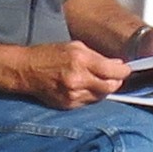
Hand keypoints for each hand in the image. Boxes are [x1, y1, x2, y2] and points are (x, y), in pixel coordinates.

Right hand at [0, 40, 129, 108]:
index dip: (124, 71)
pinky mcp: (68, 105)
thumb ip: (98, 56)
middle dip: (116, 82)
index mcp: (81, 60)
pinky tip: (87, 88)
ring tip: (99, 81)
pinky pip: (88, 102)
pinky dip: (91, 96)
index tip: (126, 70)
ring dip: (104, 89)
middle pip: (110, 87)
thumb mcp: (74, 47)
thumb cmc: (49, 55)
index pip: (113, 71)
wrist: (26, 70)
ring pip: (101, 96)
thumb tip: (117, 65)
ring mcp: (73, 94)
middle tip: (115, 77)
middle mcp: (78, 79)